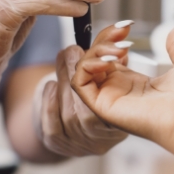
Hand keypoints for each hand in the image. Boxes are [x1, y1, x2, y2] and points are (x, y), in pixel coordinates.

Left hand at [36, 22, 134, 156]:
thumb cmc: (101, 89)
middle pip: (86, 110)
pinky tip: (52, 86)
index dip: (102, 78)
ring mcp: (80, 144)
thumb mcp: (114, 71)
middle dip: (77, 74)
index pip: (111, 104)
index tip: (97, 55)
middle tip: (72, 50)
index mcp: (124, 121)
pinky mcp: (58, 144)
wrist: (79, 117)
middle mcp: (103, 138)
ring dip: (62, 82)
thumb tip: (121, 28)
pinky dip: (49, 102)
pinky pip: (51, 125)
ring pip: (68, 115)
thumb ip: (115, 54)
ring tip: (63, 60)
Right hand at [71, 24, 173, 147]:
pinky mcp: (103, 106)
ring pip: (85, 69)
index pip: (110, 57)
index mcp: (136, 83)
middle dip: (104, 39)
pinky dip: (87, 66)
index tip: (127, 25)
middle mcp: (120, 90)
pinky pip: (80, 83)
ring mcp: (110, 98)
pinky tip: (108, 59)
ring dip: (96, 51)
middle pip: (95, 59)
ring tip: (119, 48)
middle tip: (122, 31)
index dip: (113, 38)